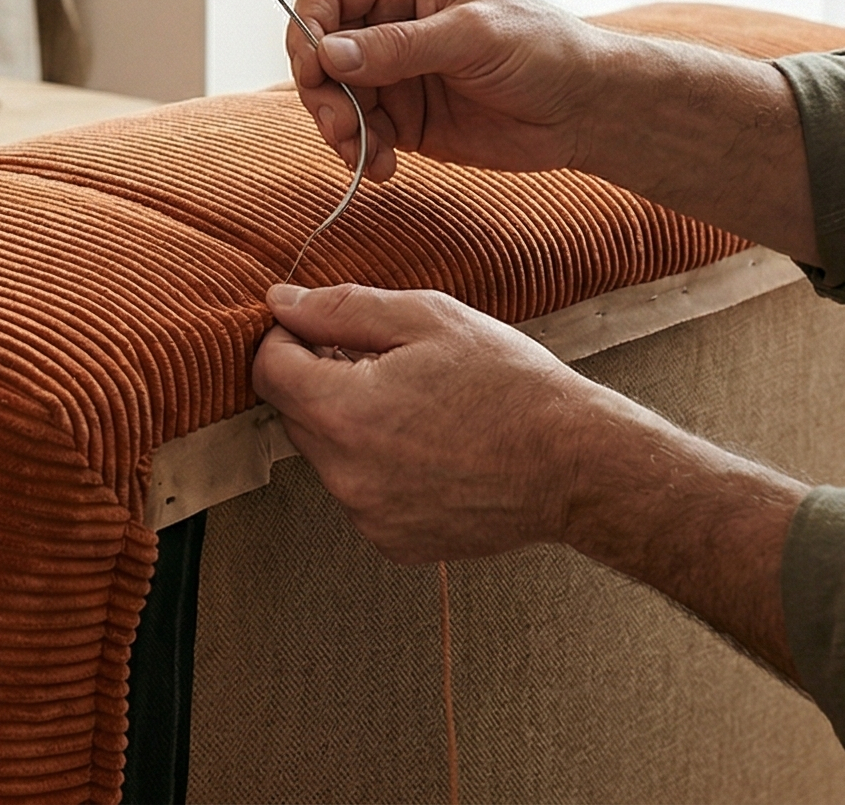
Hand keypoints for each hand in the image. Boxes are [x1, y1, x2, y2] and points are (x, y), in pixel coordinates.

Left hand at [251, 280, 805, 678]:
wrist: (576, 465)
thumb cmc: (509, 383)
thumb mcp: (427, 318)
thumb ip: (340, 309)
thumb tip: (279, 302)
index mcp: (344, 412)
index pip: (268, 370)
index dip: (287, 339)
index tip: (321, 330)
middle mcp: (344, 475)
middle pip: (294, 414)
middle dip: (321, 381)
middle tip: (386, 364)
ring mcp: (367, 515)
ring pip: (326, 454)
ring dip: (350, 425)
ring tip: (419, 408)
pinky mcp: (392, 541)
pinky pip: (359, 492)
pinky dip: (377, 467)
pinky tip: (431, 449)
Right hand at [288, 0, 606, 182]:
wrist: (586, 109)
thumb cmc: (542, 49)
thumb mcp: (472, 37)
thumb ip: (399, 46)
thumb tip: (329, 55)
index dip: (308, 28)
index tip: (316, 70)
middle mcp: (387, 22)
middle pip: (317, 50)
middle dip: (321, 91)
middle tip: (340, 127)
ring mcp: (392, 71)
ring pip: (331, 97)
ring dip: (339, 129)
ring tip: (364, 154)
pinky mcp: (401, 117)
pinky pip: (358, 133)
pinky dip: (361, 153)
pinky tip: (383, 167)